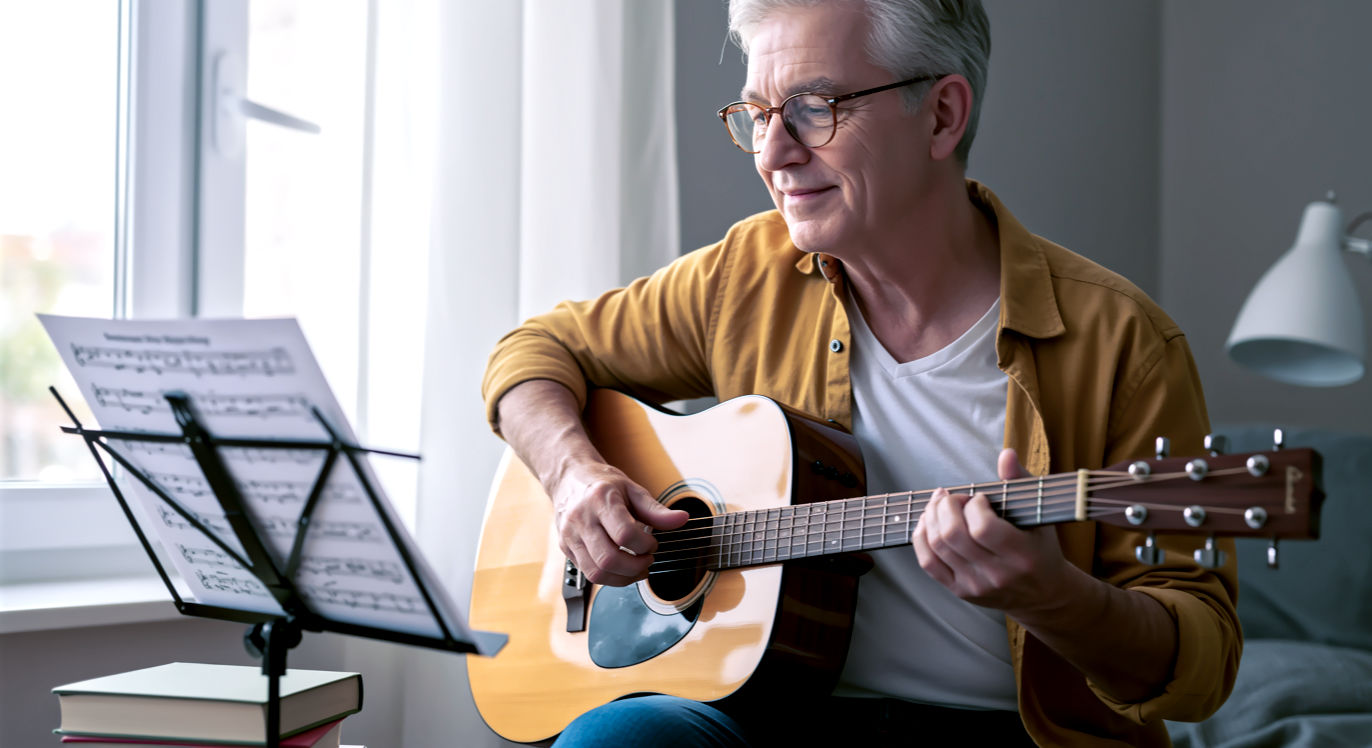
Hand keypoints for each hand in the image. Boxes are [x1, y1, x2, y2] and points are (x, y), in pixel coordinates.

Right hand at [551, 460, 688, 586]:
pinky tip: (620, 568)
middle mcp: (580, 519)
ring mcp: (570, 535)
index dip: (645, 545)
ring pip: (596, 572)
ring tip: (637, 568)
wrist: (569, 478)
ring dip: (622, 578)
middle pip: (609, 559)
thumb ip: (657, 510)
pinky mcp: (565, 547)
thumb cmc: (602, 483)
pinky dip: (609, 577)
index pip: (624, 534)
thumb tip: (682, 519)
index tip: (653, 544)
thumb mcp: (633, 490)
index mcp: (600, 500)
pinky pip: (587, 573)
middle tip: (647, 560)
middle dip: (635, 567)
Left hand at [911, 448, 1071, 614]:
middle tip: (954, 497)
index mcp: (1022, 554)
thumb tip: (1006, 454)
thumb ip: (1021, 481)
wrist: (1044, 594)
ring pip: (937, 546)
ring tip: (941, 504)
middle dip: (946, 506)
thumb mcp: (1040, 514)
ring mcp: (976, 585)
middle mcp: (997, 574)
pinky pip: (928, 563)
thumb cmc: (1041, 547)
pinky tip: (929, 521)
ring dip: (932, 516)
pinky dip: (922, 536)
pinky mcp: (960, 591)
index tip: (980, 499)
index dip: (973, 505)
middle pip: (953, 535)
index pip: (983, 528)